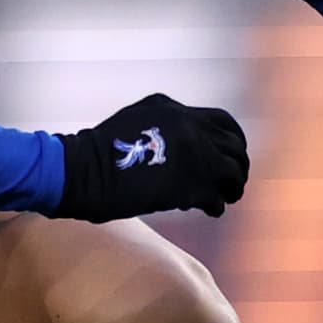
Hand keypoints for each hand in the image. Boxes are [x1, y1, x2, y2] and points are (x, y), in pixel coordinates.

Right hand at [52, 93, 249, 222]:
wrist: (83, 171)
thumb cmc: (103, 149)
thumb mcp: (138, 116)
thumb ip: (167, 119)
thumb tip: (187, 134)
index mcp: (178, 111)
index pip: (224, 122)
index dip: (234, 139)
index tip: (232, 153)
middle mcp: (192, 129)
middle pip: (235, 147)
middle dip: (239, 165)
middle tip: (233, 181)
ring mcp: (193, 157)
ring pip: (233, 173)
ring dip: (232, 187)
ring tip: (225, 198)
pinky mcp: (188, 186)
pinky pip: (216, 199)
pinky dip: (216, 206)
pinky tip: (209, 210)